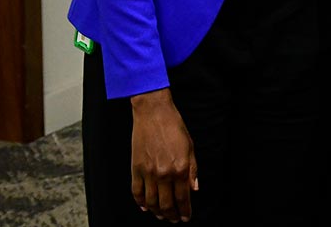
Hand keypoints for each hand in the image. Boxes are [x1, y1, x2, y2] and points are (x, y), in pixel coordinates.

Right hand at [129, 88, 197, 222]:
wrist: (153, 113)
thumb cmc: (174, 127)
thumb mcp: (190, 147)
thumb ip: (192, 170)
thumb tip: (194, 189)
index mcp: (180, 168)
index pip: (183, 198)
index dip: (185, 211)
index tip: (186, 218)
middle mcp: (164, 174)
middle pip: (167, 204)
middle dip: (172, 215)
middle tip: (174, 220)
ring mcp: (148, 172)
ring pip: (151, 202)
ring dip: (157, 212)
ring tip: (162, 215)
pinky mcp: (136, 168)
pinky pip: (137, 192)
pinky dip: (140, 202)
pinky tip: (145, 207)